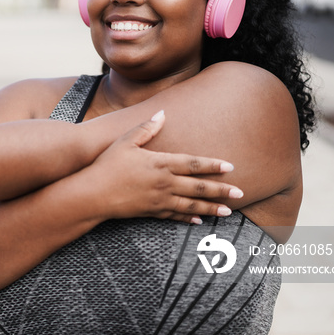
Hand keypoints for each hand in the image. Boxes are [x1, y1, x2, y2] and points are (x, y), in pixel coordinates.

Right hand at [88, 111, 241, 223]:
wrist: (93, 194)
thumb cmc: (107, 165)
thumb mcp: (125, 141)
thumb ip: (146, 128)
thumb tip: (162, 114)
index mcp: (160, 163)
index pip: (193, 164)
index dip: (212, 165)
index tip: (230, 167)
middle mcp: (163, 183)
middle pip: (198, 187)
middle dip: (221, 190)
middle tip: (241, 192)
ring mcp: (158, 200)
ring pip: (191, 205)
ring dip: (211, 208)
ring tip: (229, 211)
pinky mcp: (151, 212)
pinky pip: (174, 216)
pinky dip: (188, 218)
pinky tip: (198, 220)